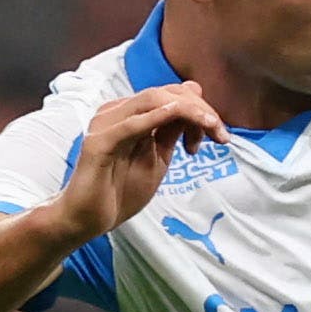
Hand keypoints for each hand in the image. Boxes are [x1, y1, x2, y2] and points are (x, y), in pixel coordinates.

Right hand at [60, 83, 227, 237]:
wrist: (88, 218)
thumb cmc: (119, 190)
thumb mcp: (157, 159)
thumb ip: (172, 132)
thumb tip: (192, 102)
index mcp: (128, 114)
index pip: (170, 95)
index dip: (201, 108)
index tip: (220, 136)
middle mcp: (115, 112)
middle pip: (164, 93)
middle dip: (200, 109)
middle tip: (222, 135)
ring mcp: (105, 125)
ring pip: (151, 101)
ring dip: (188, 111)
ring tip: (212, 129)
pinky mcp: (98, 143)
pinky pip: (130, 124)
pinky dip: (156, 117)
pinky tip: (177, 117)